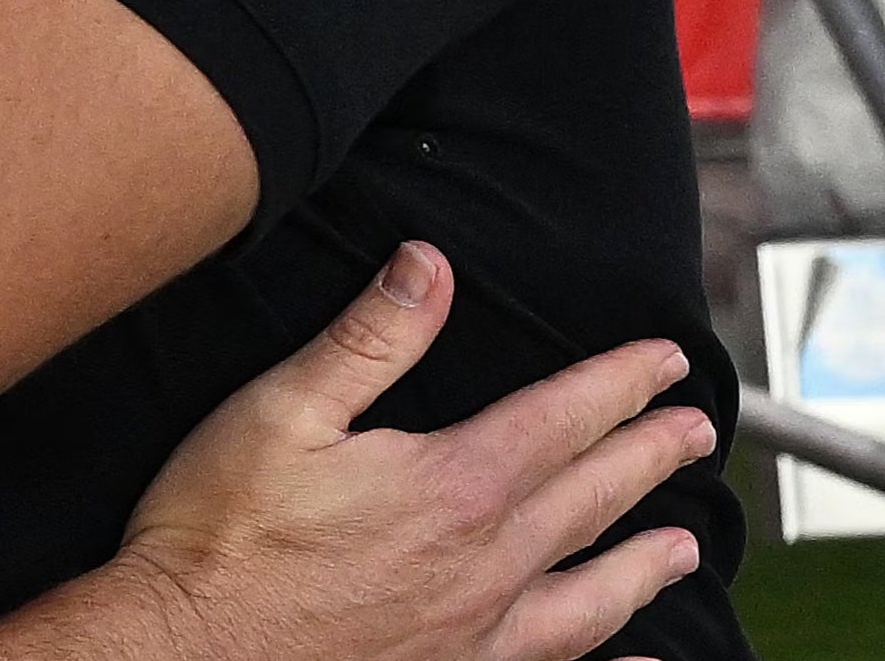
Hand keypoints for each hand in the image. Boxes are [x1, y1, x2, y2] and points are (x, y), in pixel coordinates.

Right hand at [109, 244, 707, 660]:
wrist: (187, 651)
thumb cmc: (219, 531)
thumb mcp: (281, 410)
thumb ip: (367, 339)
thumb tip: (429, 265)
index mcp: (450, 487)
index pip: (559, 420)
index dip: (617, 385)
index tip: (664, 361)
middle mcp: (485, 566)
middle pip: (590, 500)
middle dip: (648, 457)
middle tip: (697, 430)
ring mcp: (477, 635)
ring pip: (590, 594)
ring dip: (643, 562)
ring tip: (682, 544)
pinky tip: (631, 660)